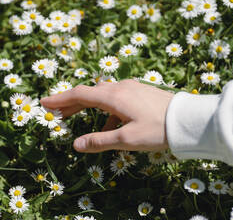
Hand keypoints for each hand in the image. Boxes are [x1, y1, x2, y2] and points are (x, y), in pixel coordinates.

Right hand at [40, 79, 173, 152]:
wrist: (188, 120)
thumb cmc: (158, 129)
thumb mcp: (127, 139)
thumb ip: (100, 141)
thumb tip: (76, 144)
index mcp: (113, 96)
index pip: (80, 94)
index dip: (60, 99)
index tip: (44, 102)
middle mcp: (120, 88)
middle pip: (89, 93)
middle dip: (70, 102)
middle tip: (54, 111)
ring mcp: (131, 88)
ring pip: (102, 95)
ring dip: (86, 105)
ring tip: (75, 116)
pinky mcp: (140, 92)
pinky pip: (115, 98)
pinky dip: (105, 109)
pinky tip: (108, 124)